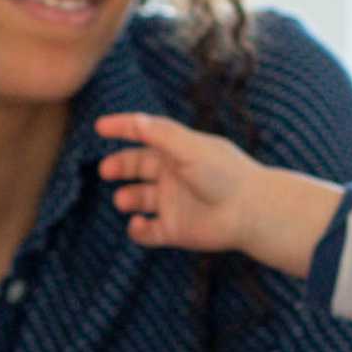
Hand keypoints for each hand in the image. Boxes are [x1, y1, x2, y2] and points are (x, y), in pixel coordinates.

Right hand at [94, 112, 340, 277]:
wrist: (251, 212)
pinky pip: (147, 231)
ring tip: (125, 200)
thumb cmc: (224, 174)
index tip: (100, 127)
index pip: (145, 134)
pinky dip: (137, 230)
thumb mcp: (190, 148)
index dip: (123, 128)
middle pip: (137, 166)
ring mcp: (173, 203)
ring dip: (126, 198)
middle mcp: (174, 175)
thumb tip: (134, 120)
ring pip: (138, 199)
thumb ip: (161, 134)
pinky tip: (138, 223)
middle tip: (106, 170)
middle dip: (119, 166)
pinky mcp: (174, 230)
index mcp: (179, 150)